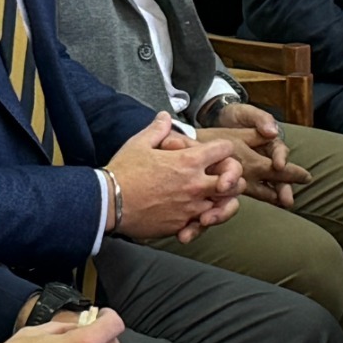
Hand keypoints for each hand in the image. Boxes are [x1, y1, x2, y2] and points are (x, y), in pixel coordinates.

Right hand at [106, 114, 242, 239]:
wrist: (107, 203)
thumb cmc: (123, 172)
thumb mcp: (139, 143)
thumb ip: (158, 129)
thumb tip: (165, 117)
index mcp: (189, 162)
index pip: (225, 149)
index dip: (223, 148)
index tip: (214, 152)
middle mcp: (196, 185)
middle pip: (235, 183)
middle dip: (232, 178)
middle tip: (220, 177)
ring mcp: (191, 208)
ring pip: (223, 206)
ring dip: (219, 200)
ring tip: (207, 196)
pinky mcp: (181, 225)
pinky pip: (203, 224)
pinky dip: (201, 219)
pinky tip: (191, 213)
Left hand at [206, 123, 310, 207]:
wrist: (213, 121)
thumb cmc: (233, 116)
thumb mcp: (246, 112)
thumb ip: (260, 119)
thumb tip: (272, 132)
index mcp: (269, 140)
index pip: (278, 150)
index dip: (280, 157)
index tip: (279, 165)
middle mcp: (265, 156)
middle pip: (279, 172)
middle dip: (284, 186)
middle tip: (288, 199)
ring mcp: (255, 168)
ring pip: (270, 183)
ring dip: (277, 195)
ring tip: (283, 204)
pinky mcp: (243, 177)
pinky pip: (255, 188)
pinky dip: (263, 196)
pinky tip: (269, 204)